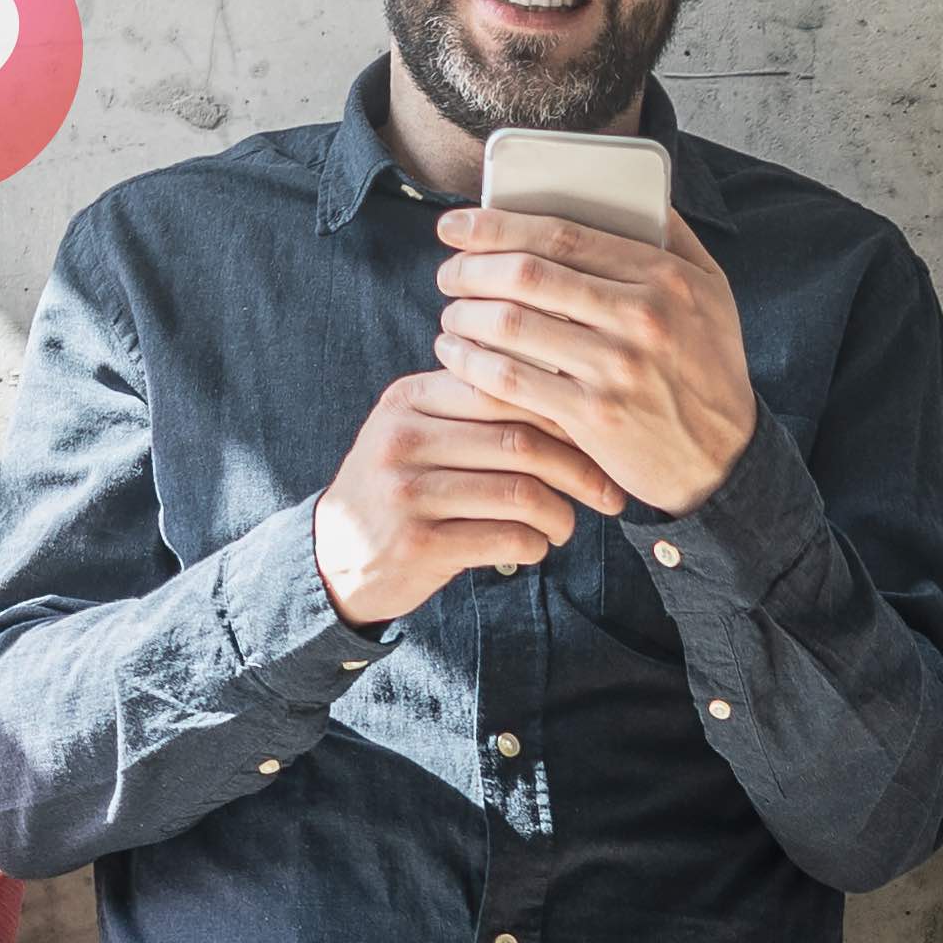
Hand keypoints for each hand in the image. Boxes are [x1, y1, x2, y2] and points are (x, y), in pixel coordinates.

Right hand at [312, 369, 623, 627]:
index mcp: (410, 398)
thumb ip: (473, 407)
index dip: (564, 412)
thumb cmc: (401, 488)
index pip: (505, 388)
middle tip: (608, 491)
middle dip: (579, 469)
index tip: (600, 436)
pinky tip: (536, 545)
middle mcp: (404, 439)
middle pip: (521, 442)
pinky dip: (536, 544)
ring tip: (567, 524)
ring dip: (561, 514)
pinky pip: (506, 538)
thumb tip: (569, 387)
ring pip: (520, 493)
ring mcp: (407, 493)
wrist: (334, 555)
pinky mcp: (417, 545)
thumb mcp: (419, 431)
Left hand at [433, 200, 760, 516]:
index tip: (457, 226)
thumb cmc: (710, 370)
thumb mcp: (713, 292)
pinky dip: (472, 364)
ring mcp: (616, 369)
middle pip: (527, 275)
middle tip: (448, 274)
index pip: (562, 234)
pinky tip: (457, 357)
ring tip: (451, 315)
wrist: (725, 459)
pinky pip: (512, 380)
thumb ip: (675, 238)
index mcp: (664, 276)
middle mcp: (641, 317)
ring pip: (512, 325)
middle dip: (470, 269)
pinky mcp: (594, 417)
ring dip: (465, 316)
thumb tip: (632, 190)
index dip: (496, 225)